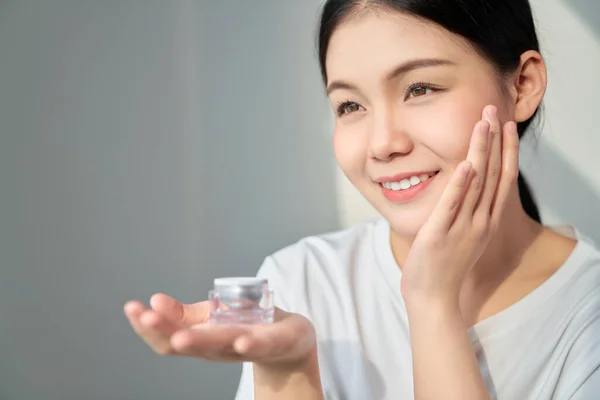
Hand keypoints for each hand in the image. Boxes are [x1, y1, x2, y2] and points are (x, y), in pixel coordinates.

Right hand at [123, 293, 316, 367]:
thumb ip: (184, 313)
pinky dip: (251, 345)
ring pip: (220, 346)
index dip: (148, 325)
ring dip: (200, 342)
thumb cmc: (246, 326)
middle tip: (146, 317)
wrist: (289, 340)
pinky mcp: (274, 342)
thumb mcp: (211, 316)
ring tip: (180, 336)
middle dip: (165, 331)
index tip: (131, 307)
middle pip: (188, 344)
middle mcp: (218, 348)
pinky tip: (241, 342)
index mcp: (201, 340)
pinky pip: (262, 345)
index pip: (168, 337)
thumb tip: (153, 300)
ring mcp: (245, 346)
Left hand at [400, 104, 518, 302]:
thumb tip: (465, 187)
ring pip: (475, 183)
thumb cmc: (444, 266)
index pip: (502, 179)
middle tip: (495, 110)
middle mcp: (480, 221)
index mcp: (486, 221)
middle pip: (493, 174)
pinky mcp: (440, 234)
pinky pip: (452, 206)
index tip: (507, 126)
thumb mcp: (464, 236)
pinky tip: (464, 163)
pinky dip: (459, 185)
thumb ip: (467, 212)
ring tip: (482, 124)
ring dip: (480, 151)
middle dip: (495, 140)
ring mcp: (462, 228)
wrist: (433, 298)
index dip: (506, 151)